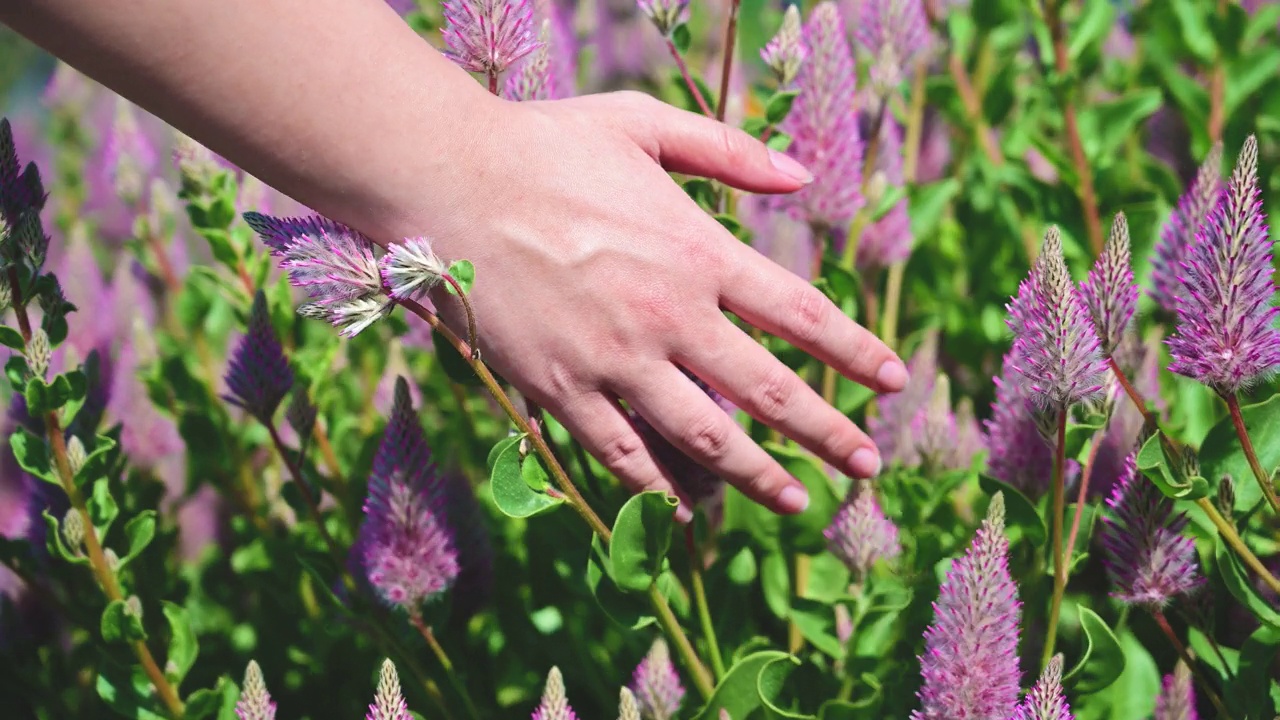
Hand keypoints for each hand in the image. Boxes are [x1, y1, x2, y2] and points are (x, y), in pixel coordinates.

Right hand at [417, 91, 907, 519]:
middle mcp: (669, 315)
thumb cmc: (546, 146)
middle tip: (865, 465)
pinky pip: (621, 453)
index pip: (802, 315)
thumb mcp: (645, 124)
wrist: (448, 179)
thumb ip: (730, 151)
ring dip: (756, 475)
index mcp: (698, 251)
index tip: (892, 382)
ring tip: (793, 500)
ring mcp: (614, 360)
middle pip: (768, 390)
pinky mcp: (561, 389)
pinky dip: (657, 488)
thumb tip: (802, 176)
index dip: (855, 353)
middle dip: (826, 433)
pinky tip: (685, 510)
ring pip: (703, 436)